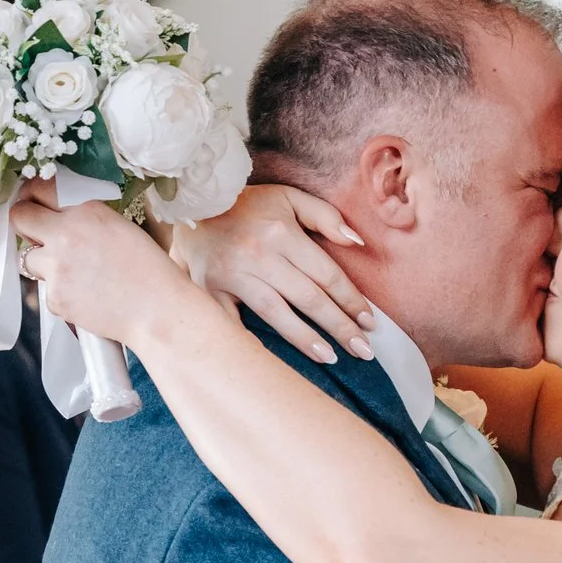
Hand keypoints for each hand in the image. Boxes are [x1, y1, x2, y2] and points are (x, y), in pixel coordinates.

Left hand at [9, 182, 203, 349]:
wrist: (157, 311)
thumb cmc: (149, 271)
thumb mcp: (120, 228)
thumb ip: (85, 218)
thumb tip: (60, 218)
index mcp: (86, 211)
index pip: (39, 191)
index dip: (33, 198)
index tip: (33, 203)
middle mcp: (65, 234)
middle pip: (20, 218)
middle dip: (25, 224)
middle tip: (37, 234)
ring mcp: (56, 267)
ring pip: (28, 258)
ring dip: (43, 262)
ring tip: (72, 272)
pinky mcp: (55, 297)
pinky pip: (46, 290)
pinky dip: (61, 293)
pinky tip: (86, 295)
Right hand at [170, 184, 376, 365]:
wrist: (191, 205)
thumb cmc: (247, 204)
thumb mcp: (288, 197)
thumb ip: (324, 216)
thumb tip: (356, 242)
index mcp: (281, 233)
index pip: (326, 273)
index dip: (351, 299)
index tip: (370, 322)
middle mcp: (259, 255)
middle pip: (308, 298)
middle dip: (340, 326)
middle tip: (364, 350)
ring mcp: (232, 275)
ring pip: (276, 314)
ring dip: (306, 339)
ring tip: (331, 358)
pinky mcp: (209, 289)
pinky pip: (233, 322)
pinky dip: (250, 343)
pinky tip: (271, 365)